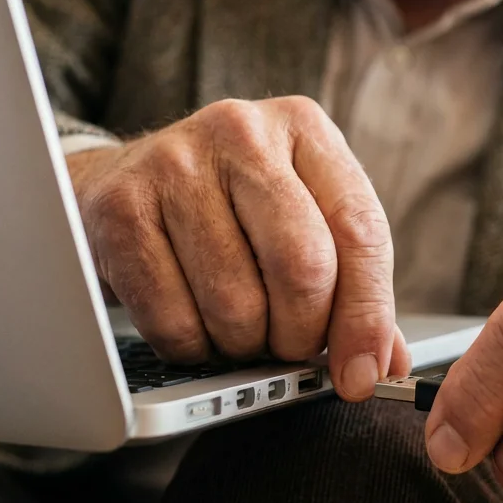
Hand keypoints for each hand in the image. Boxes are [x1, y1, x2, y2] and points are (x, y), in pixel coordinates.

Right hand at [66, 96, 410, 400]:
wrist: (123, 181)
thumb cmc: (231, 208)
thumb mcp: (302, 217)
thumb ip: (352, 283)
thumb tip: (383, 364)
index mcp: (305, 127)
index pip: (360, 230)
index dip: (368, 316)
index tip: (363, 374)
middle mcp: (241, 132)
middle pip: (303, 266)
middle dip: (302, 334)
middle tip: (290, 349)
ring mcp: (174, 164)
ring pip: (237, 304)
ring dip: (244, 346)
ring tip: (238, 329)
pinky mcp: (119, 209)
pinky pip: (173, 320)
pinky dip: (192, 349)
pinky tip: (193, 326)